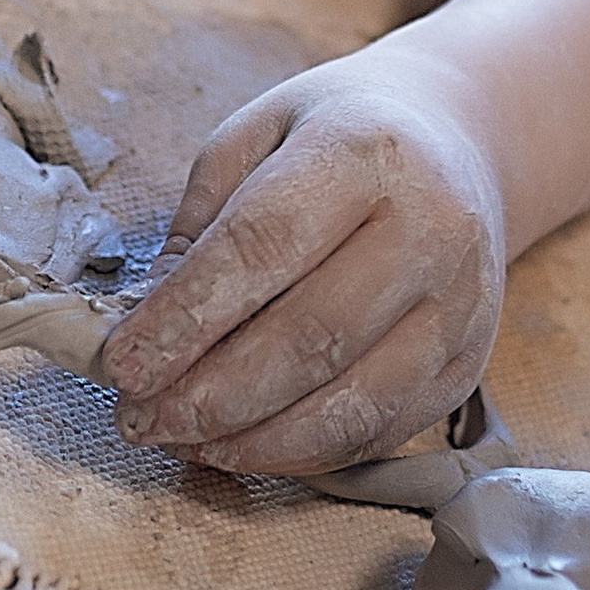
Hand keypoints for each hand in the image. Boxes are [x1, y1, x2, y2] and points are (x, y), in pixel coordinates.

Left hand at [100, 57, 504, 473]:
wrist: (457, 143)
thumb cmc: (335, 138)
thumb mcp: (255, 137)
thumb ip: (200, 226)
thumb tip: (148, 326)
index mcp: (365, 151)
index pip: (264, 245)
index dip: (186, 315)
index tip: (121, 364)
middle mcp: (431, 228)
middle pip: (311, 337)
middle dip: (210, 394)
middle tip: (138, 418)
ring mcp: (461, 305)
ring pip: (351, 403)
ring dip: (251, 440)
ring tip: (180, 441)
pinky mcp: (468, 365)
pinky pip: (379, 431)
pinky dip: (300, 453)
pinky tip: (240, 446)